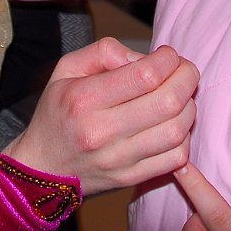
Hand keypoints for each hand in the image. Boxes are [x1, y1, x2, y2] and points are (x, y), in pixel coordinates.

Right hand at [2, 39, 197, 196]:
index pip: (145, 75)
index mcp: (84, 99)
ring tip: (181, 95)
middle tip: (184, 70)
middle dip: (187, 78)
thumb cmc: (57, 112)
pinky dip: (184, 137)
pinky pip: (175, 159)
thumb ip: (104, 51)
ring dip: (189, 106)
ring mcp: (118, 160)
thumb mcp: (66, 69)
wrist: (40, 167)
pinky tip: (174, 123)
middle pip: (167, 102)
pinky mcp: (129, 178)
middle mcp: (101, 132)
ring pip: (176, 131)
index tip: (167, 55)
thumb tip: (142, 57)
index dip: (167, 59)